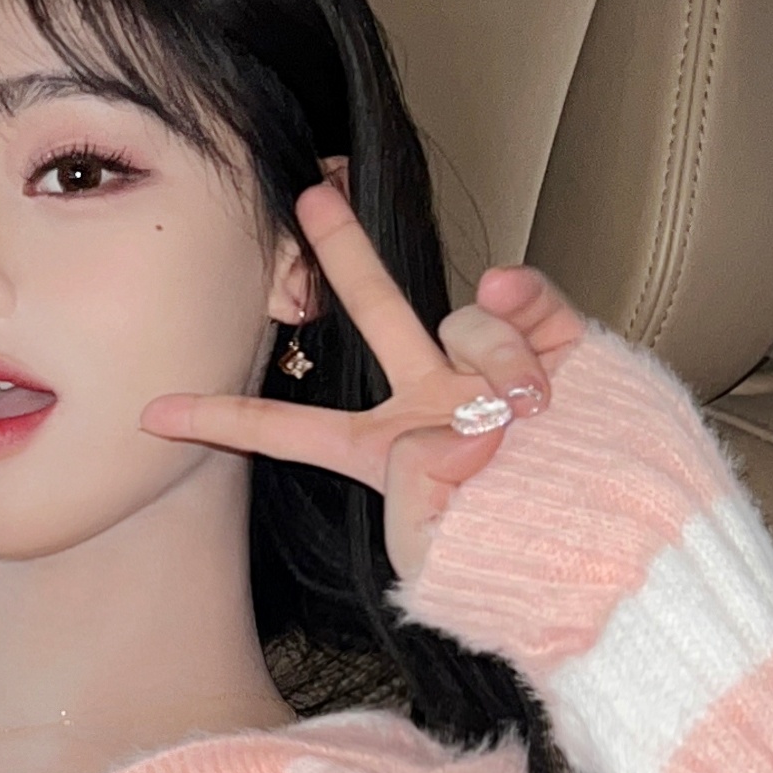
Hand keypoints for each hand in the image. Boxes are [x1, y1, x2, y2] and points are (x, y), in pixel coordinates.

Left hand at [141, 182, 584, 584]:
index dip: (223, 418)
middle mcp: (434, 397)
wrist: (620, 566)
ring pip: (464, 319)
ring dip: (494, 362)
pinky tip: (525, 319)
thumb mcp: (439, 552)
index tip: (152, 415)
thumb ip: (427, 480)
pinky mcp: (561, 347)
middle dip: (343, 250)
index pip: (289, 429)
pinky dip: (527, 303)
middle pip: (374, 308)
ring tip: (529, 414)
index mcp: (385, 453)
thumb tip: (470, 417)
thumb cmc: (521, 576)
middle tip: (309, 196)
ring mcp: (494, 369)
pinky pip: (529, 299)